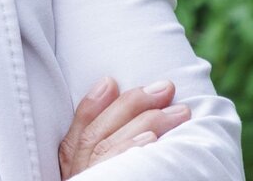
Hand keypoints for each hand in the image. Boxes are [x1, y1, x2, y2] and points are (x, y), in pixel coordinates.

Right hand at [58, 77, 190, 178]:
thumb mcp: (91, 175)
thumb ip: (98, 150)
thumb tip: (115, 101)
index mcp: (72, 170)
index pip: (80, 130)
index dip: (93, 103)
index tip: (111, 80)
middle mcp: (77, 177)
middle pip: (101, 133)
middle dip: (133, 104)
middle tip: (166, 87)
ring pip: (113, 146)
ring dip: (147, 123)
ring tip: (179, 111)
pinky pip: (116, 169)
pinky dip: (132, 151)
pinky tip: (152, 141)